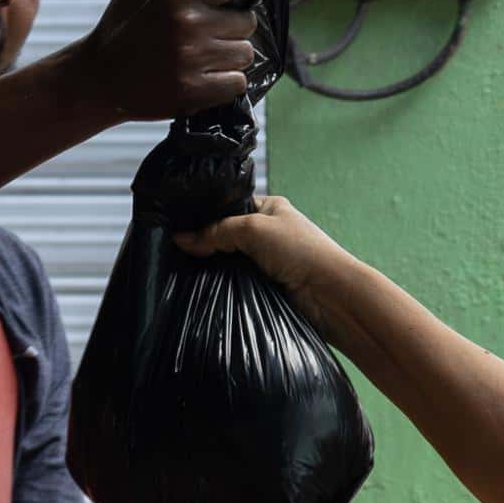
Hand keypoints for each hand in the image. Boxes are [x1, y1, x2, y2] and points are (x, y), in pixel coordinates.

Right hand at [64, 0, 256, 121]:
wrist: (98, 79)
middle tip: (208, 30)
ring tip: (204, 54)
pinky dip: (226, 80)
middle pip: (247, 20)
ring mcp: (191, 60)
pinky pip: (238, 82)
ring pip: (245, 52)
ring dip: (230, 54)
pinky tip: (205, 75)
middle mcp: (186, 24)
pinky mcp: (194, 92)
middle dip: (231, 24)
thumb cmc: (122, 25)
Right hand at [182, 194, 350, 293]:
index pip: (228, 208)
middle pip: (225, 236)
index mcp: (269, 209)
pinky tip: (201, 285)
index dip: (205, 217)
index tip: (177, 226)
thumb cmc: (299, 250)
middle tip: (174, 250)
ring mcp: (266, 261)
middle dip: (205, 244)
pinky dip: (222, 284)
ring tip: (181, 269)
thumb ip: (216, 231)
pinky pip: (235, 282)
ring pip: (228, 261)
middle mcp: (267, 232)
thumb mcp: (253, 228)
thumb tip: (180, 239)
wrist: (329, 294)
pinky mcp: (264, 286)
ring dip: (213, 267)